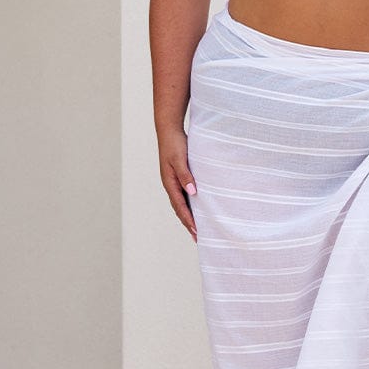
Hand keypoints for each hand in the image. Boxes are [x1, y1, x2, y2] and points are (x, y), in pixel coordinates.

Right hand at [157, 127, 197, 242]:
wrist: (169, 130)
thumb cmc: (175, 144)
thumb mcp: (180, 159)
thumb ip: (186, 176)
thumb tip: (193, 193)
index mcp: (170, 183)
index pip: (180, 207)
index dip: (189, 221)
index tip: (197, 233)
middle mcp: (170, 185)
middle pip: (180, 209)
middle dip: (189, 224)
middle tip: (199, 238)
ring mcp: (173, 181)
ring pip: (182, 203)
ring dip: (189, 216)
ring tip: (198, 228)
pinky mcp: (178, 176)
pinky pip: (184, 195)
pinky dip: (190, 205)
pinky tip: (198, 207)